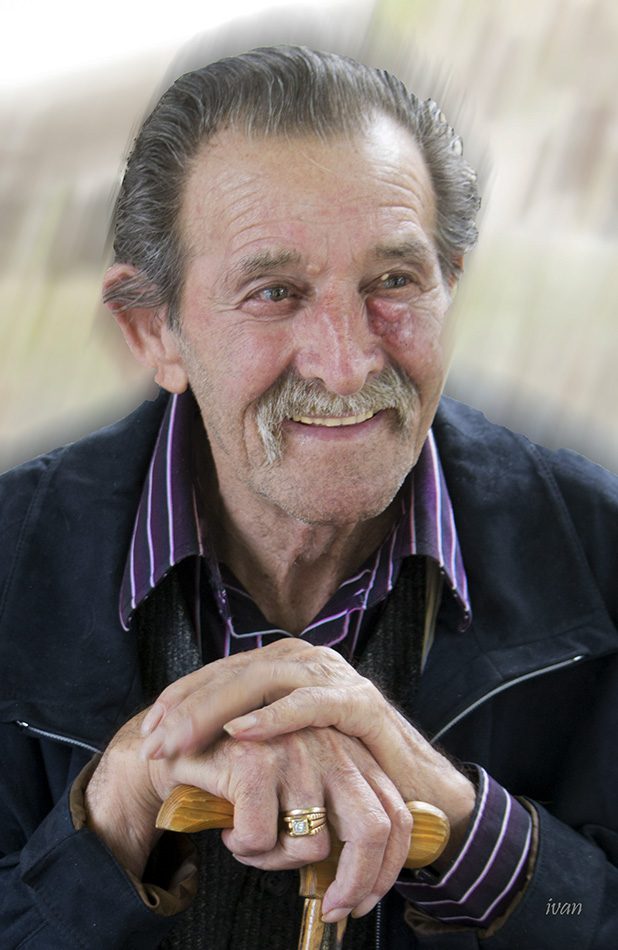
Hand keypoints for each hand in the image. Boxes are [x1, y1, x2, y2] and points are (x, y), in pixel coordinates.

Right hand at [85, 707, 412, 920]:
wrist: (180, 743)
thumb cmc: (245, 776)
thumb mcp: (302, 788)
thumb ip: (335, 815)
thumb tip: (364, 883)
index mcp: (351, 752)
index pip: (395, 815)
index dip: (385, 869)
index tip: (362, 901)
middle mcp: (331, 744)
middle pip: (371, 830)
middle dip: (356, 883)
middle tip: (332, 908)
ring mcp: (295, 750)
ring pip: (310, 846)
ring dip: (275, 862)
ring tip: (252, 839)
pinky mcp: (254, 761)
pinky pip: (261, 839)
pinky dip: (244, 847)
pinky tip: (230, 825)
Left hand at [139, 638, 475, 858]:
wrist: (411, 786)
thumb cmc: (340, 767)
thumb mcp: (285, 744)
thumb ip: (247, 732)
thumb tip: (186, 749)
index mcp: (284, 664)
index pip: (222, 671)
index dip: (181, 697)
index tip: (148, 730)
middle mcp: (305, 660)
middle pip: (235, 673)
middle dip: (189, 708)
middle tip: (154, 741)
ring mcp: (333, 676)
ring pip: (263, 682)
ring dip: (217, 711)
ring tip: (182, 739)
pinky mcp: (358, 702)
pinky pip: (309, 705)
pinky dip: (273, 718)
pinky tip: (240, 733)